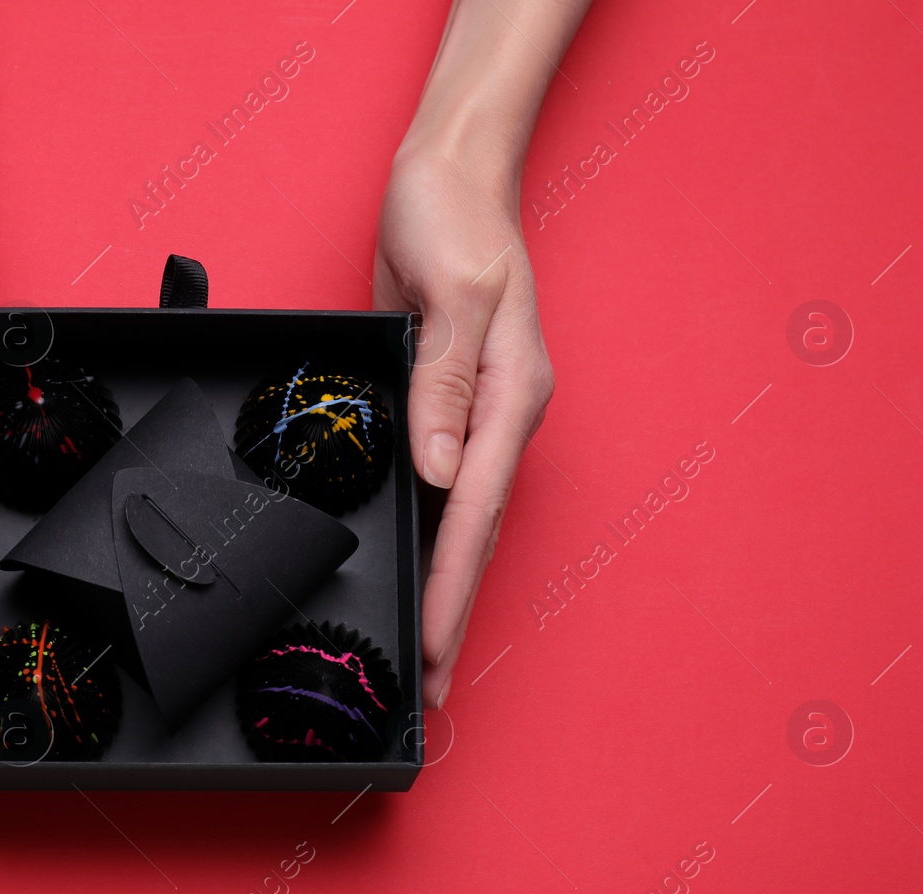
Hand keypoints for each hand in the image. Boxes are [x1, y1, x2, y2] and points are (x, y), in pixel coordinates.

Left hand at [374, 149, 553, 710]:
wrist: (448, 178)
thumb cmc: (453, 220)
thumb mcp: (450, 292)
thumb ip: (443, 384)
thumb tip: (441, 469)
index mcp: (509, 397)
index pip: (475, 513)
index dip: (450, 587)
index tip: (432, 647)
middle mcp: (498, 416)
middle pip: (474, 534)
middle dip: (453, 611)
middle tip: (430, 687)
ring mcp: (473, 415)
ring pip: (459, 520)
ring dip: (443, 586)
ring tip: (425, 653)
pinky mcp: (443, 404)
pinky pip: (438, 487)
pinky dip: (428, 535)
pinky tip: (413, 566)